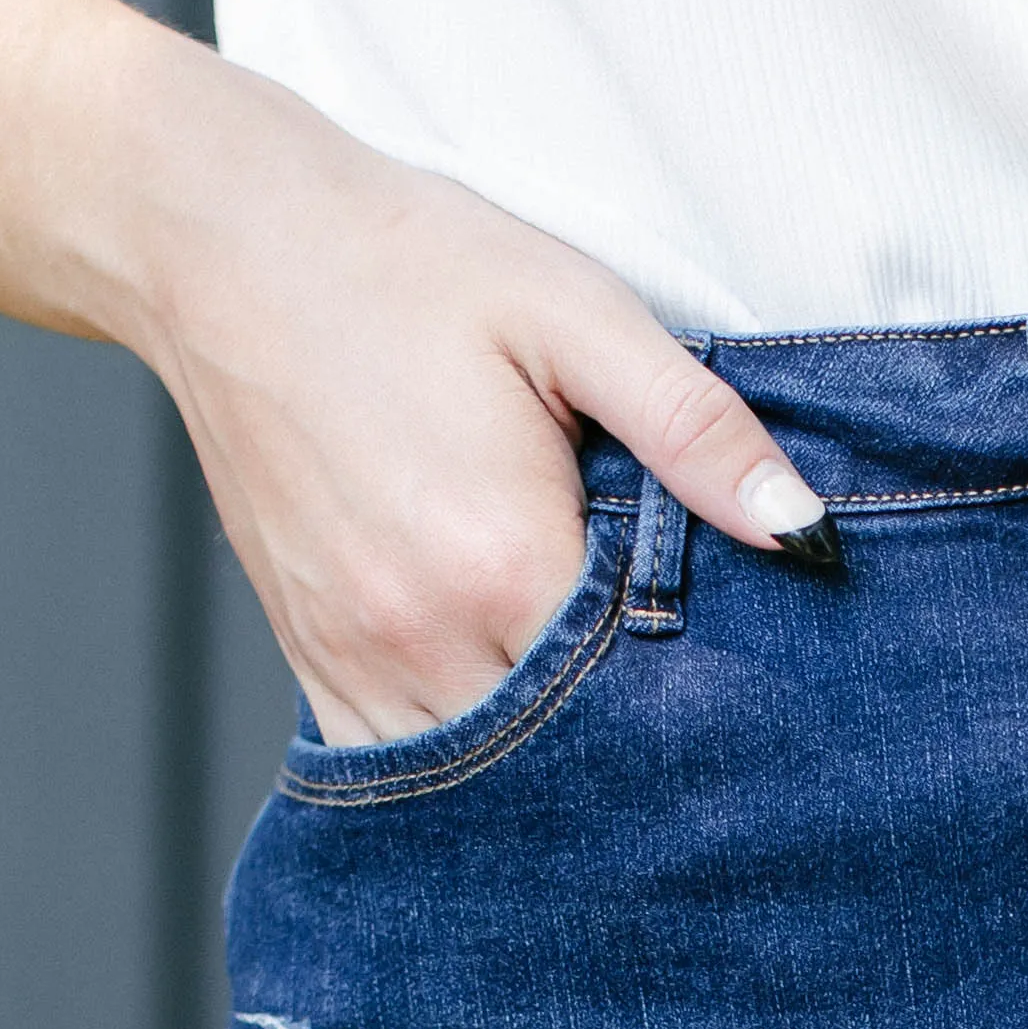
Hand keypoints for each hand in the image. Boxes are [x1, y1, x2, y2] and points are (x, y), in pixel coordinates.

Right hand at [124, 58, 837, 745]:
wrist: (224, 245)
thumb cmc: (405, 264)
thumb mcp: (574, 315)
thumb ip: (694, 429)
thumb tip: (803, 530)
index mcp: (503, 563)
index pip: (640, 697)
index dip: (709, 703)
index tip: (757, 695)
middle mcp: (421, 636)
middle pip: (564, 758)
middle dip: (634, 751)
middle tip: (702, 729)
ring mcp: (356, 660)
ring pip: (478, 783)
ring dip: (548, 772)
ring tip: (612, 731)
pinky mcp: (312, 659)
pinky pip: (396, 766)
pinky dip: (462, 767)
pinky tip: (515, 726)